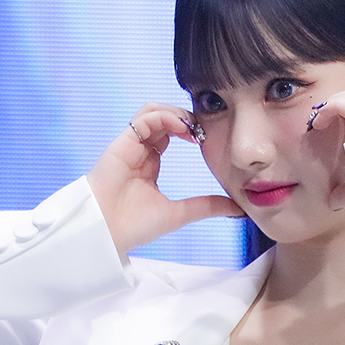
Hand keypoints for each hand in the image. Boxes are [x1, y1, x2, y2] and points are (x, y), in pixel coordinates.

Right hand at [87, 103, 244, 254]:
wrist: (107, 233)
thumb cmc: (134, 226)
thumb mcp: (180, 214)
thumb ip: (207, 207)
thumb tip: (238, 208)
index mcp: (150, 164)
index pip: (171, 133)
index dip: (191, 130)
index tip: (209, 140)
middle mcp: (140, 151)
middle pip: (164, 118)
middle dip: (187, 118)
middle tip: (205, 131)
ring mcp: (130, 146)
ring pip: (154, 112)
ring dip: (176, 113)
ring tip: (194, 128)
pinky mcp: (122, 143)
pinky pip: (145, 118)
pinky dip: (165, 117)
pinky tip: (182, 129)